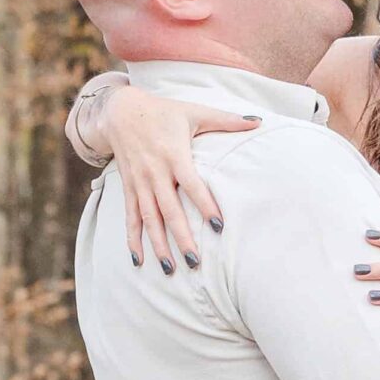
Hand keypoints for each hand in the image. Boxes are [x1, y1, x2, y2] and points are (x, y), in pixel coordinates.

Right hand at [97, 86, 260, 271]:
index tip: (218, 227)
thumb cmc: (163, 112)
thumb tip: (258, 121)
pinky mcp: (128, 188)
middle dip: (182, 237)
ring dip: (158, 245)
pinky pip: (130, 217)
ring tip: (170, 269)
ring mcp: (140, 182)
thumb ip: (226, 120)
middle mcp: (155, 172)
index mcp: (174, 155)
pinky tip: (138, 260)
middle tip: (195, 262)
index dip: (205, 205)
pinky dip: (133, 239)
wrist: (120, 110)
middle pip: (170, 210)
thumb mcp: (194, 112)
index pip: (192, 185)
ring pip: (149, 219)